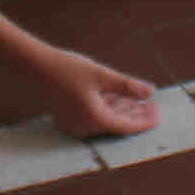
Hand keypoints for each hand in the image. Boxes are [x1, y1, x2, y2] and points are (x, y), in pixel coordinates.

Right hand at [38, 48, 159, 138]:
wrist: (36, 67)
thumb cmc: (68, 69)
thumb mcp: (101, 75)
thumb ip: (127, 86)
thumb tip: (150, 92)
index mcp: (94, 119)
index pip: (126, 126)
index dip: (144, 121)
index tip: (158, 113)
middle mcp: (85, 127)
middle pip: (117, 125)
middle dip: (136, 115)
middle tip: (153, 106)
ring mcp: (76, 124)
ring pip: (107, 120)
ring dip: (123, 110)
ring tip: (139, 101)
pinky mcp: (70, 117)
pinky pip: (95, 116)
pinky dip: (109, 107)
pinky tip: (118, 97)